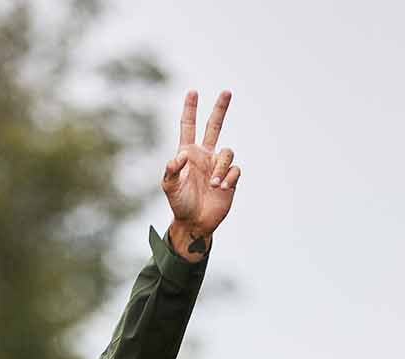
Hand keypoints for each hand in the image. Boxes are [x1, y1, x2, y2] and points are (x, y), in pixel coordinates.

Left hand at [162, 90, 238, 258]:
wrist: (195, 222)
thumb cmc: (179, 203)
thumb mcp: (169, 187)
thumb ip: (171, 171)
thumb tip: (180, 155)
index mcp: (189, 153)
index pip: (189, 126)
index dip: (190, 110)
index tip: (192, 92)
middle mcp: (205, 155)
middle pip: (215, 126)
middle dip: (220, 109)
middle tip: (227, 91)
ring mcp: (218, 165)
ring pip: (227, 152)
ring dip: (221, 167)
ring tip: (213, 184)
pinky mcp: (230, 178)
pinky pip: (235, 169)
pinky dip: (228, 178)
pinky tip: (220, 189)